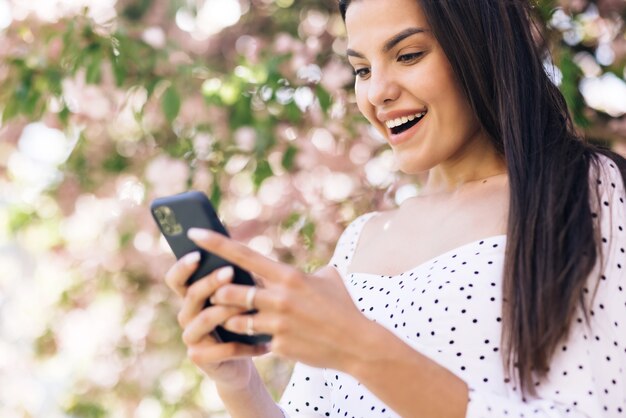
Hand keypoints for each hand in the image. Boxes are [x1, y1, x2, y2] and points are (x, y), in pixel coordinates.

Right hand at [164, 252, 269, 389]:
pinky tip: (265, 343)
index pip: (176, 279)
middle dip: (211, 281)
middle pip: (192, 294)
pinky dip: (245, 345)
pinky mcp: (199, 357)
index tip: (198, 255)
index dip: (183, 267)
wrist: (243, 358)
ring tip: (251, 304)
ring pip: (206, 318)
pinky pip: (221, 349)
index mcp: (192, 297)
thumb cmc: (242, 319)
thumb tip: (244, 259)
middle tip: (230, 271)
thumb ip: (236, 280)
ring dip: (229, 310)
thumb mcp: (240, 297)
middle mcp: (186, 315)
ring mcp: (191, 337)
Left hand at [186, 228, 372, 371]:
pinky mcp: (278, 345)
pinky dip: (257, 339)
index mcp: (287, 276)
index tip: (194, 234)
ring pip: (236, 319)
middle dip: (220, 294)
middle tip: (220, 295)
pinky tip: (270, 340)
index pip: (243, 255)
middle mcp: (278, 297)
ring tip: (240, 320)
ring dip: (232, 319)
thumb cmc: (343, 307)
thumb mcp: (328, 279)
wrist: (357, 344)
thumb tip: (303, 269)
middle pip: (229, 292)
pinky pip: (255, 340)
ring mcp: (277, 323)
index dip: (215, 243)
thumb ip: (307, 272)